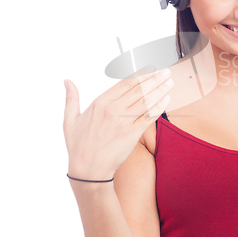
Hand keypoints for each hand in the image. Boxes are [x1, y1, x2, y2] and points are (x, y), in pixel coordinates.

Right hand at [63, 66, 173, 180]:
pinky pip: (148, 117)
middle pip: (139, 89)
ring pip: (146, 101)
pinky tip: (166, 99)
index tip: (150, 67)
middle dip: (154, 79)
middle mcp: (113, 110)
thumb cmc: (78, 146)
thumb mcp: (70, 120)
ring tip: (170, 81)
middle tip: (166, 72)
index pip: (125, 83)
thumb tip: (67, 81)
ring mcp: (124, 122)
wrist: (88, 170)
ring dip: (160, 90)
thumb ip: (71, 98)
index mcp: (100, 103)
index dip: (140, 74)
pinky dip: (158, 107)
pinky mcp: (132, 134)